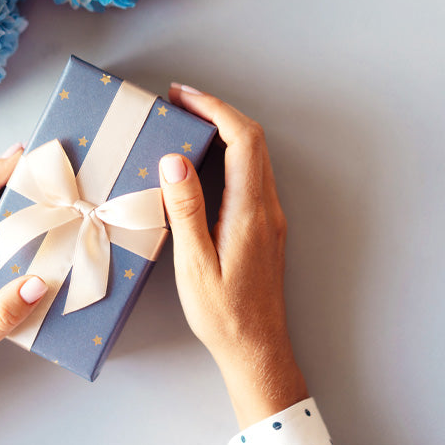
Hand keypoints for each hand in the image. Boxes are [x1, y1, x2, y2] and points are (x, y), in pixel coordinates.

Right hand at [160, 84, 308, 427]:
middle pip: (253, 140)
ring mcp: (270, 216)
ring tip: (188, 121)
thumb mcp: (195, 265)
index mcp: (250, 212)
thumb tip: (174, 160)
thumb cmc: (224, 315)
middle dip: (218, 111)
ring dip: (225, 130)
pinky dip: (229, 153)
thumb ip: (186, 210)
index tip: (183, 96)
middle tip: (181, 100)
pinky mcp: (265, 226)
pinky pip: (251, 174)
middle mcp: (267, 208)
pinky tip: (204, 159)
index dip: (215, 109)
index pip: (242, 140)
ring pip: (254, 155)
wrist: (257, 348)